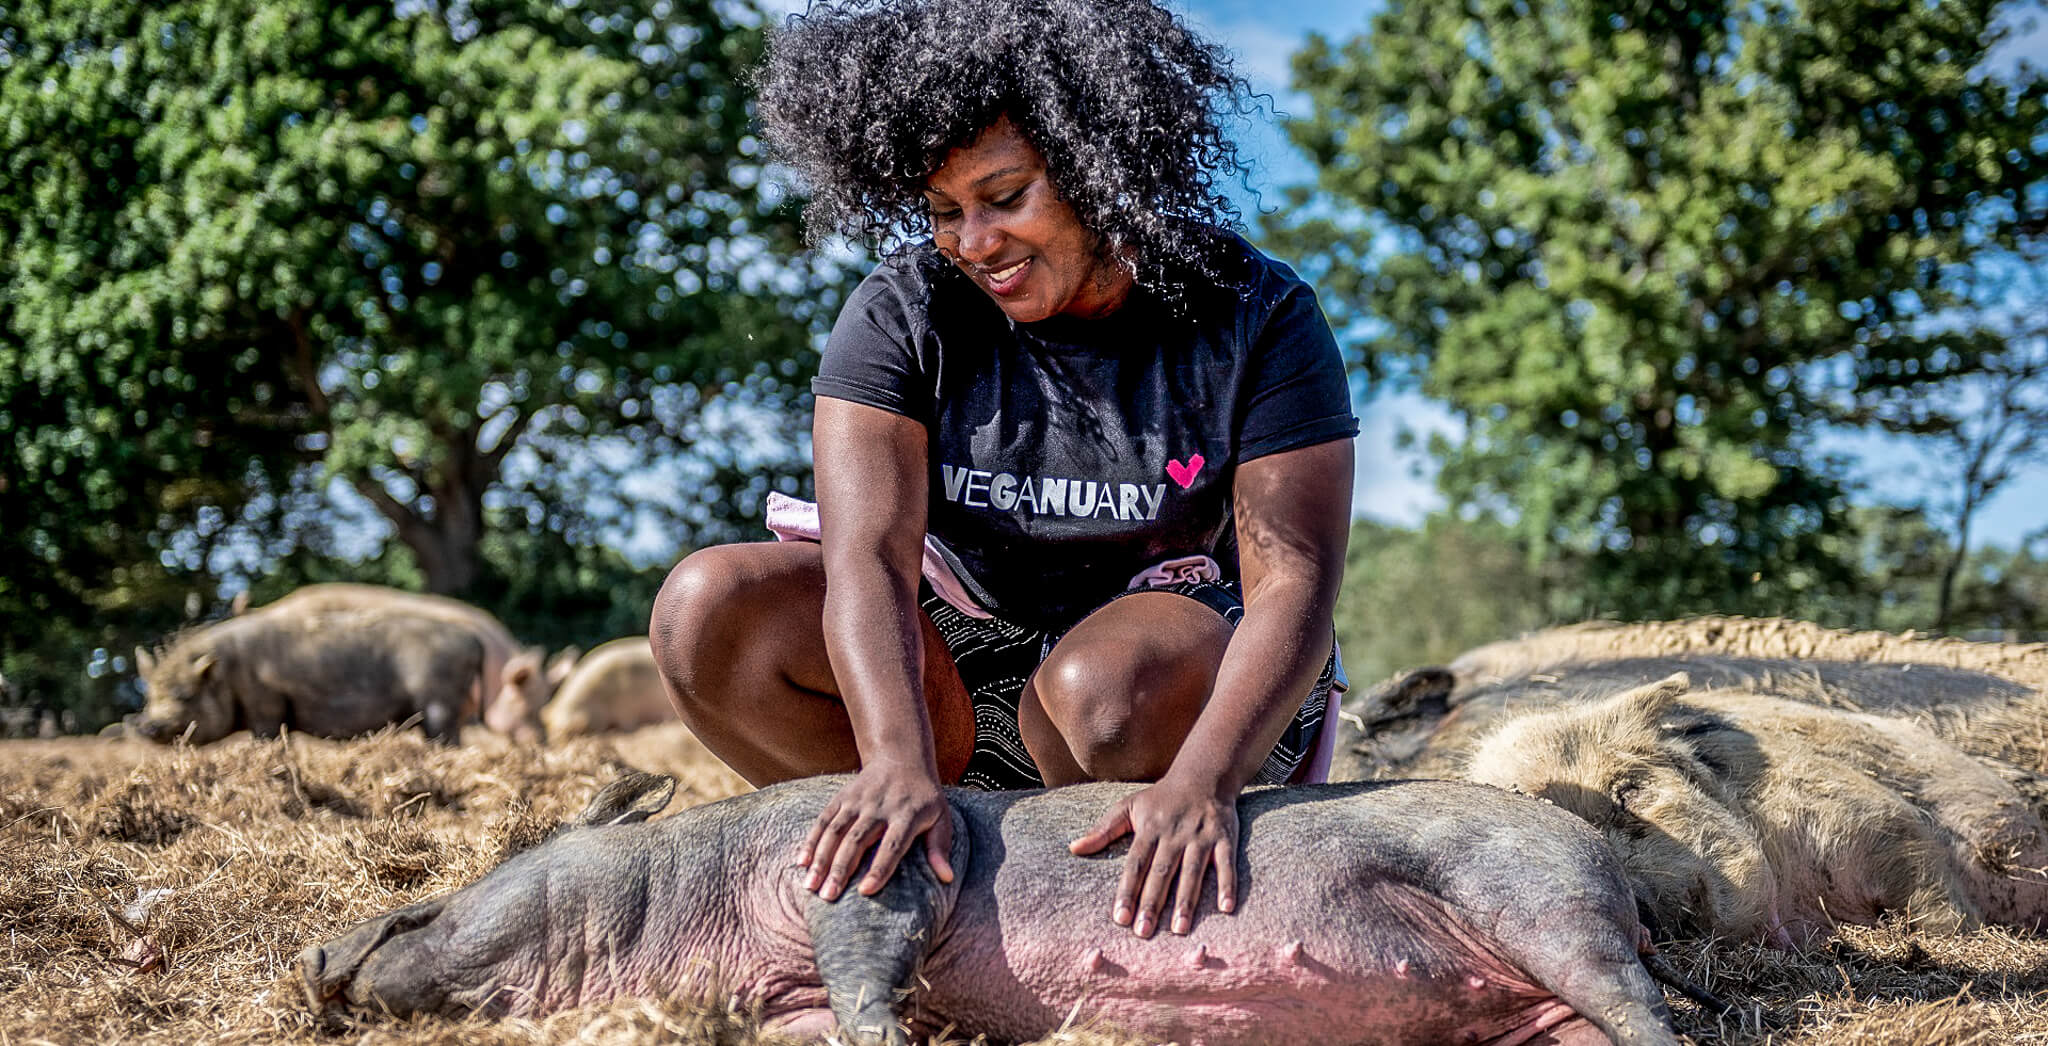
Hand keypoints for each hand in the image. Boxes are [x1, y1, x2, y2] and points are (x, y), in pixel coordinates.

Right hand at [799, 762, 955, 900]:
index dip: (879, 868)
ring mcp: (858, 800)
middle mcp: (880, 806)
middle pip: (858, 840)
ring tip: (810, 886)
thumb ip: (940, 848)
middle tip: (828, 897)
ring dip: (821, 858)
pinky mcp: (842, 796)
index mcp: (907, 814)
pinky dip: (811, 840)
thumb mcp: (941, 818)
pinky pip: (824, 819)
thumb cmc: (924, 798)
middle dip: (841, 869)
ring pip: (836, 830)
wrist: (902, 758)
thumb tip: (946, 878)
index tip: (865, 891)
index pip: (892, 845)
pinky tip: (801, 862)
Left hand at [1068, 777, 1238, 937]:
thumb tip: (1074, 848)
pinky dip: (1228, 885)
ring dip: (1187, 901)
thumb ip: (1103, 830)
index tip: (1120, 918)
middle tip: (1144, 933)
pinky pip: (1227, 864)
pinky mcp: (1225, 838)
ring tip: (1179, 930)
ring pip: (1193, 872)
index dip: (1127, 891)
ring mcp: (1201, 836)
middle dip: (1152, 903)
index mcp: (1149, 829)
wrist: (1204, 775)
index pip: (1135, 865)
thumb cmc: (1161, 798)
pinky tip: (1226, 909)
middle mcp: (1174, 834)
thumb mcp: (1128, 806)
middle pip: (1162, 872)